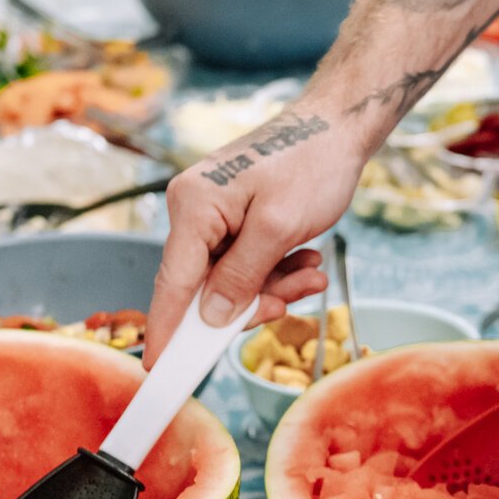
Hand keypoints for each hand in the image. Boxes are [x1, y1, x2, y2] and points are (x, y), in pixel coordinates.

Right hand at [143, 107, 359, 366]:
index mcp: (193, 206)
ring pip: (233, 278)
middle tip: (289, 304)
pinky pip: (248, 262)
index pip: (173, 282)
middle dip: (249, 302)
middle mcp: (194, 210)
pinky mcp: (235, 219)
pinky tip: (307, 262)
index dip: (167, 330)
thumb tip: (209, 318)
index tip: (159, 371)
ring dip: (274, 286)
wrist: (339, 128)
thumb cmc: (311, 165)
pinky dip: (277, 271)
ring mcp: (214, 214)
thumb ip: (242, 275)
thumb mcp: (280, 227)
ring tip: (313, 274)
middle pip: (205, 285)